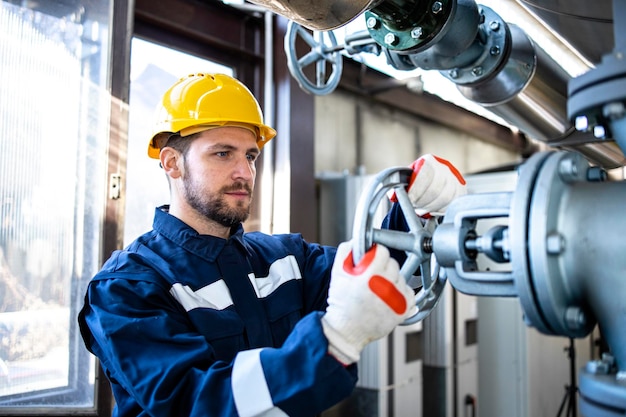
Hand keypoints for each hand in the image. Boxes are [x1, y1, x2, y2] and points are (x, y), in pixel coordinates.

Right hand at [321, 241, 416, 364]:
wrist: (347, 330)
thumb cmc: (341, 303)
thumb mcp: (337, 273)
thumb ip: (346, 252)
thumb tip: (357, 241)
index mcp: (370, 275)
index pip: (383, 251)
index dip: (375, 254)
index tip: (371, 260)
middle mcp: (386, 286)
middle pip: (393, 264)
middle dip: (383, 267)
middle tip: (372, 277)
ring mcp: (396, 298)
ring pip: (401, 278)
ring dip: (392, 280)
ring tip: (378, 290)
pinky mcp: (403, 310)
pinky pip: (409, 293)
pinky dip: (401, 293)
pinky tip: (388, 297)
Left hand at [392, 154, 465, 216]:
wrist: (429, 182)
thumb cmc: (414, 181)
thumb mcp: (405, 180)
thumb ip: (399, 185)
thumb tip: (394, 196)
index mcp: (428, 161)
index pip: (425, 175)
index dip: (417, 190)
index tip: (411, 200)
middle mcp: (444, 166)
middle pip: (437, 188)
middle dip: (424, 201)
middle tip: (416, 206)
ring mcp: (455, 177)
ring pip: (447, 196)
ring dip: (432, 206)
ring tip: (423, 209)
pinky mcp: (461, 188)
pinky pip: (454, 202)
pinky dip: (442, 209)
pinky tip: (433, 210)